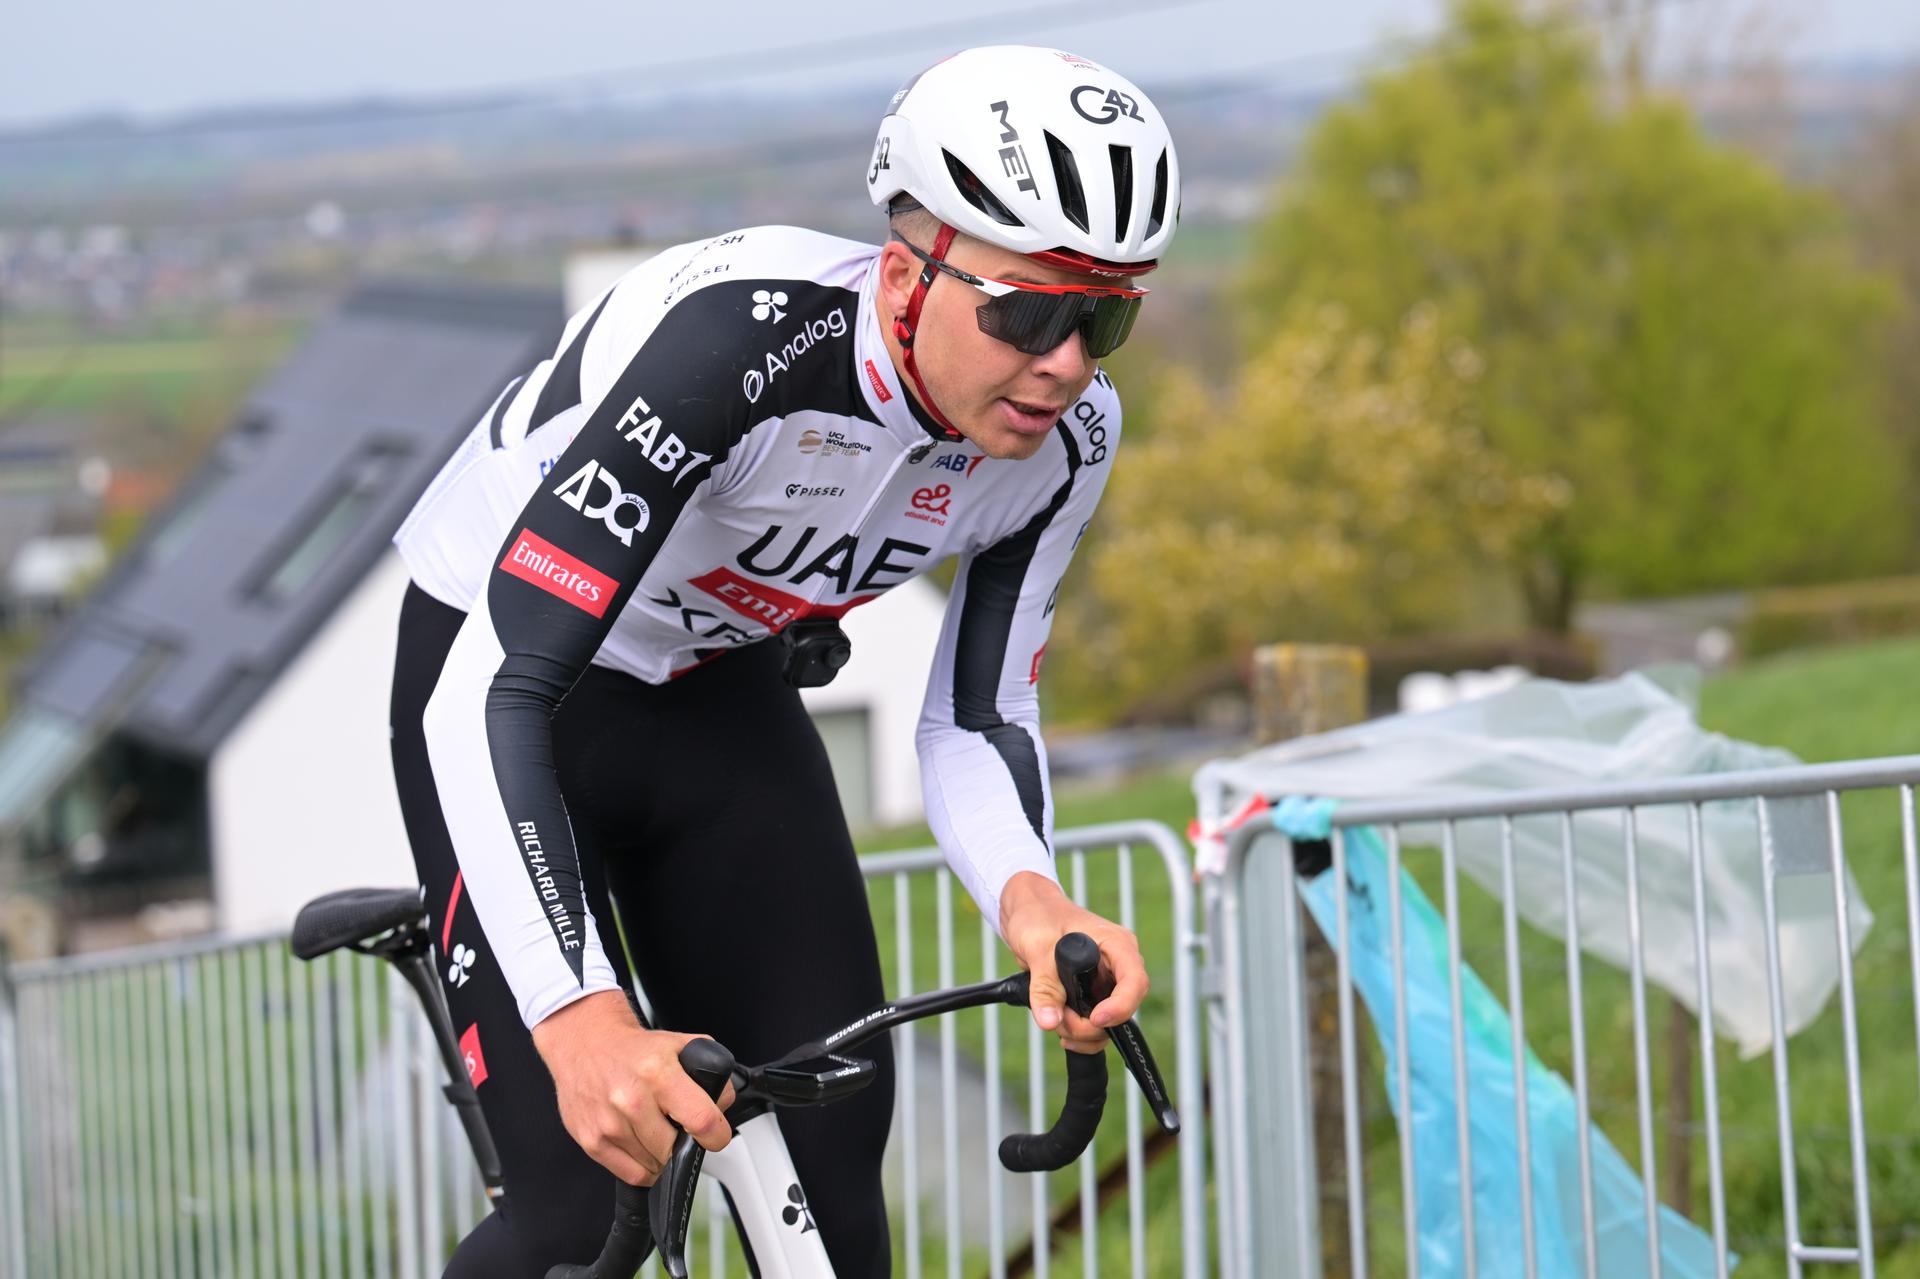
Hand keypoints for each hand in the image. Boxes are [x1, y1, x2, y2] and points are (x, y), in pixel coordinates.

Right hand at [530, 990, 736, 1185]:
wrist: (585, 1043)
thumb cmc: (633, 1048)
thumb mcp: (680, 1046)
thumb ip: (711, 1073)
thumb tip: (722, 1107)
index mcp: (658, 1073)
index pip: (701, 1121)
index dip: (717, 1135)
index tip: (716, 1135)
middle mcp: (631, 1100)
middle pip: (676, 1149)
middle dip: (684, 1142)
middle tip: (677, 1125)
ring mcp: (609, 1124)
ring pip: (656, 1166)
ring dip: (662, 1154)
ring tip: (655, 1128)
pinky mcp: (592, 1141)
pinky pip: (633, 1174)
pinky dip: (644, 1166)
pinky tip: (642, 1144)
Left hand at [999, 871, 1148, 1054]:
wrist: (1028, 912)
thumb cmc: (1038, 916)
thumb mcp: (1038, 948)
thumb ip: (1044, 986)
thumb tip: (1050, 1021)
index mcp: (1116, 944)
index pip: (1135, 981)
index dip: (1120, 1006)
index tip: (1095, 1018)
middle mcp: (1117, 966)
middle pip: (1123, 1009)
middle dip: (1090, 1025)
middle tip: (1058, 1019)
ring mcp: (1106, 982)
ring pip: (1108, 1023)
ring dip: (1080, 1031)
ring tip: (1051, 1017)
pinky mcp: (1093, 995)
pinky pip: (1095, 1025)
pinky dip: (1078, 1033)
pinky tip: (1057, 1023)